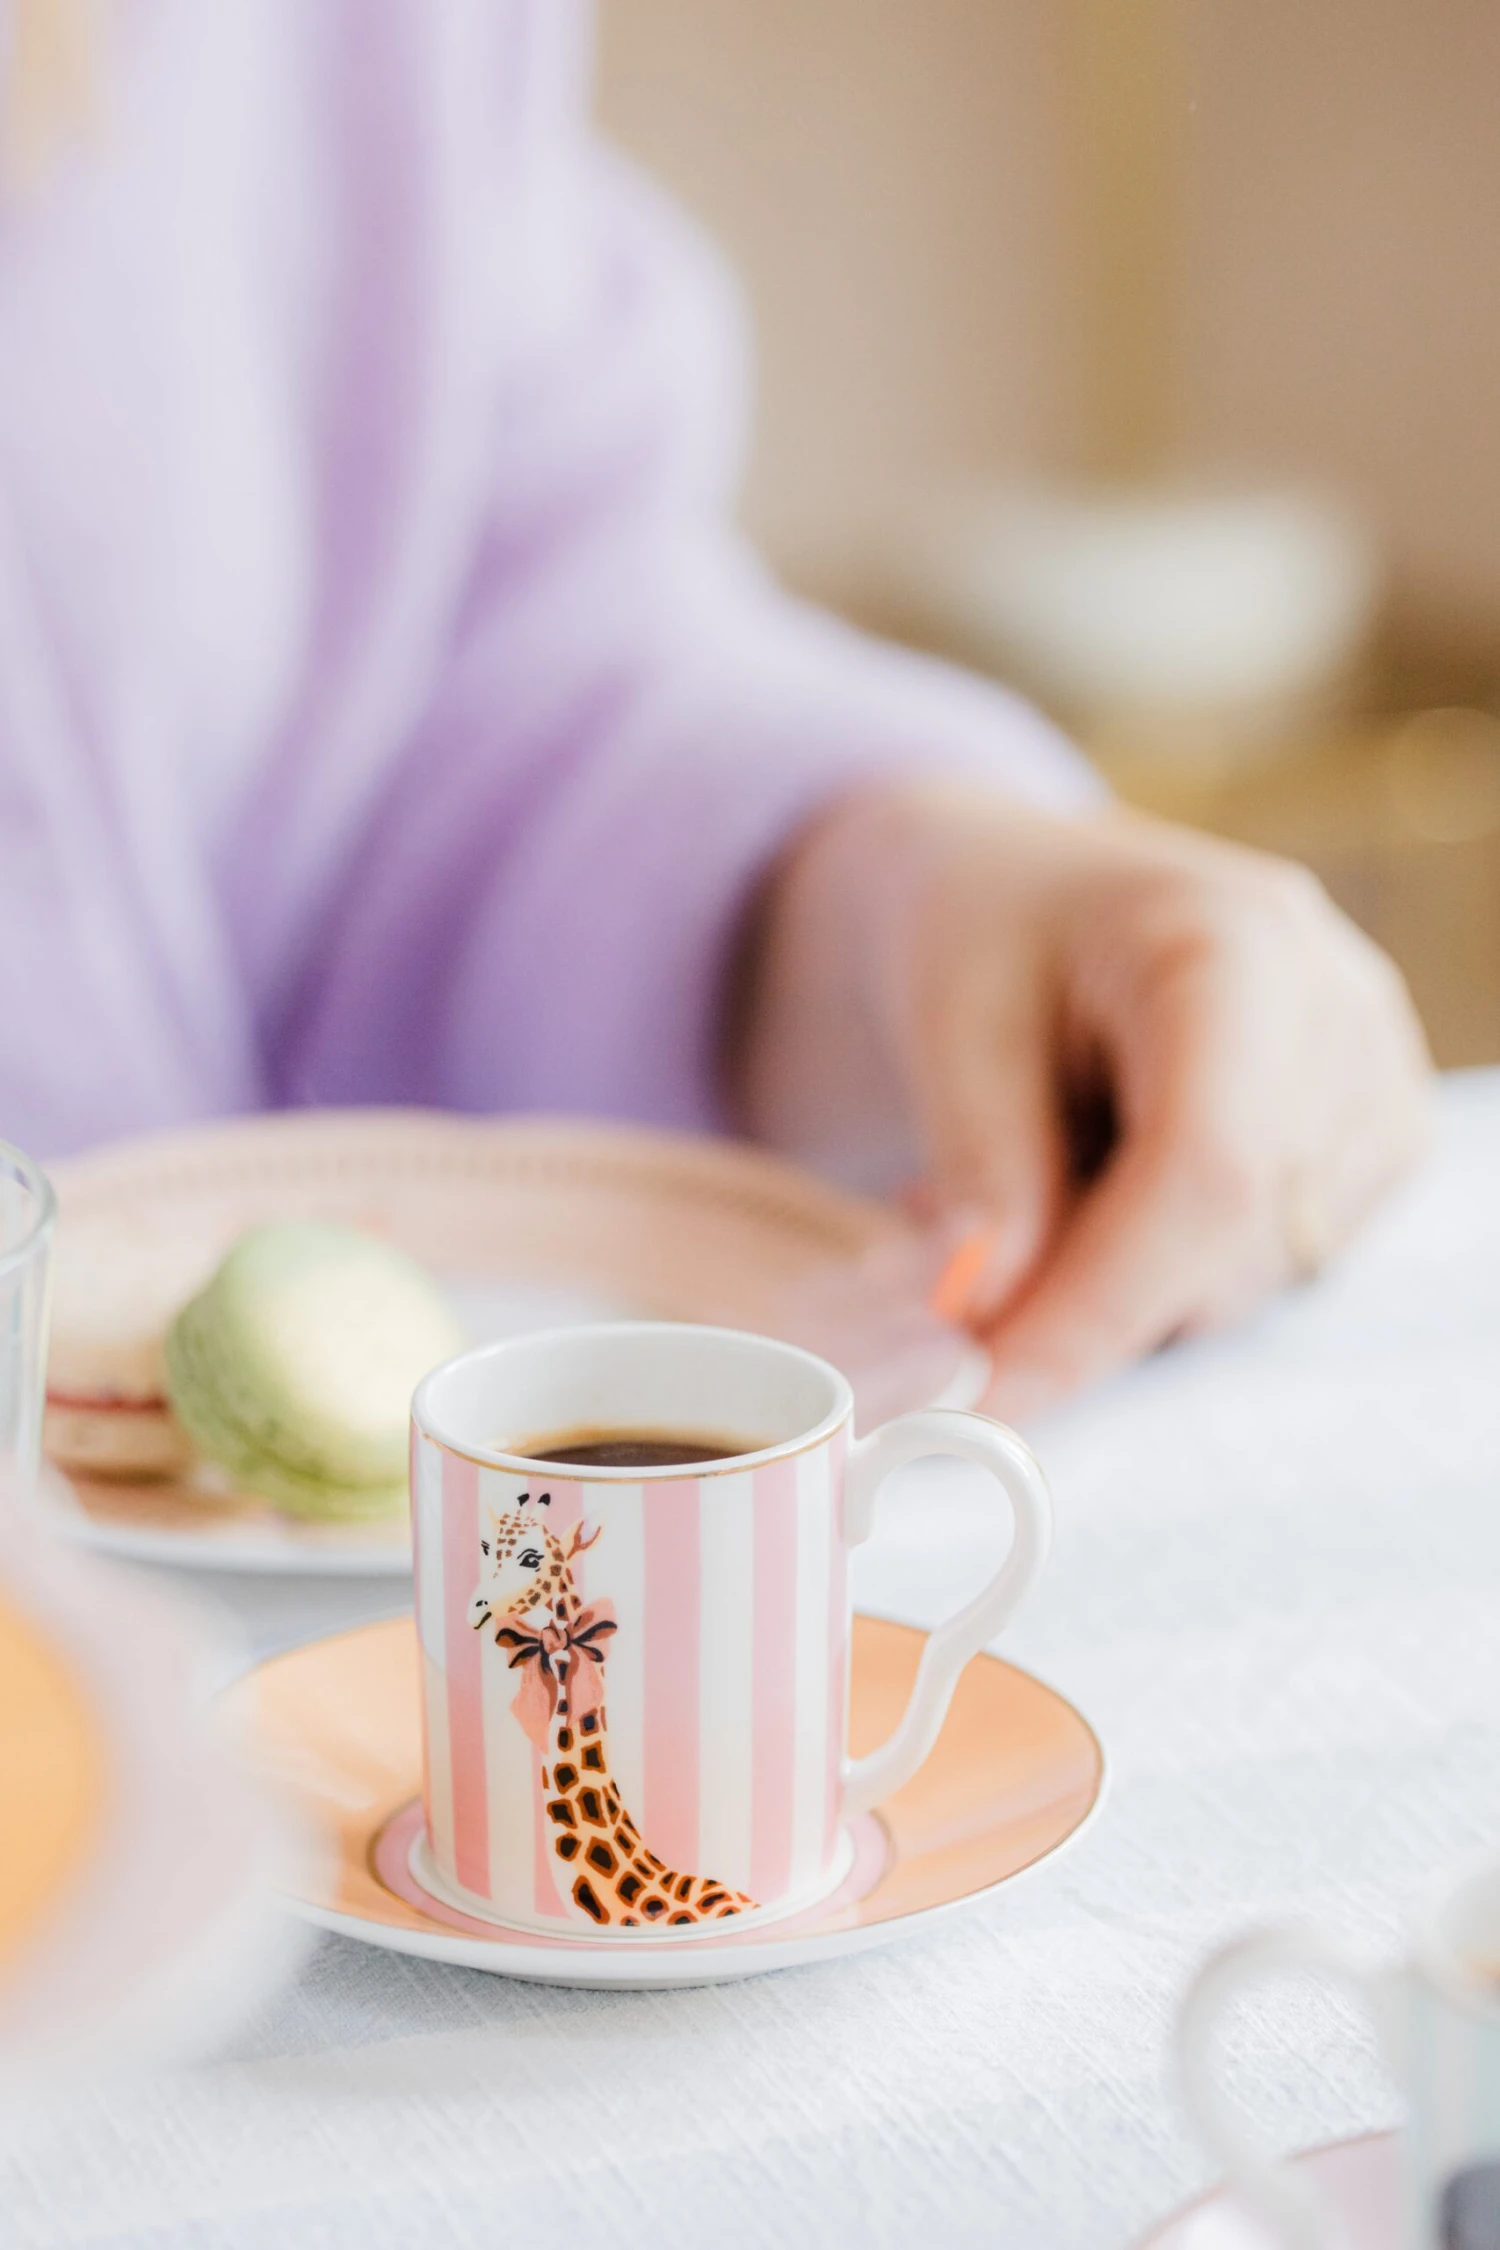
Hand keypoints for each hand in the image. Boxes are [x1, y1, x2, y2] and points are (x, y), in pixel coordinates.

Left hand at [731, 786, 1432, 1420]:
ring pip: (1245, 1285)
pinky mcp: (1374, 1149)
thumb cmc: (986, 932)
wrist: (1035, 898)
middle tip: (950, 1258)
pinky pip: (1264, 1277)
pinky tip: (1104, 1180)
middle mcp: (1342, 1012)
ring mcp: (1377, 1085)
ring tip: (1028, 1174)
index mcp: (1236, 941)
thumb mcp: (947, 1022)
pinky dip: (1162, 1268)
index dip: (1097, 1306)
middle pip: (1230, 1247)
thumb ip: (982, 1169)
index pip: (1205, 1170)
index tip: (984, 1394)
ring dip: (1113, 1279)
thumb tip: (986, 1322)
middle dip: (1080, 1300)